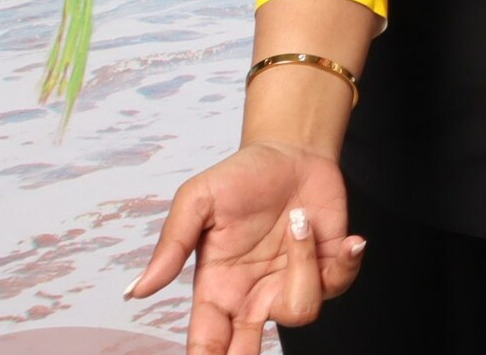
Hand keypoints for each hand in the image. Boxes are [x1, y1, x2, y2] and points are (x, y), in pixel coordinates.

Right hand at [130, 143, 358, 354]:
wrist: (290, 151)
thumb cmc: (239, 176)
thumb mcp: (197, 201)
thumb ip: (171, 246)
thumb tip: (136, 292)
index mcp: (217, 288)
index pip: (207, 340)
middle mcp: (254, 295)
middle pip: (249, 350)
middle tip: (248, 349)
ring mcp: (292, 283)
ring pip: (301, 312)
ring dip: (303, 264)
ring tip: (297, 220)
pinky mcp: (329, 267)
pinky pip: (340, 284)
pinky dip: (348, 262)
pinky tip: (349, 240)